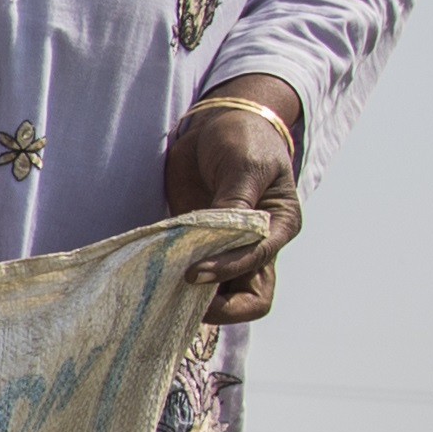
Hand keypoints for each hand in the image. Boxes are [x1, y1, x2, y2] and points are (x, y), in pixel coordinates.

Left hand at [165, 73, 303, 322]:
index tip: (193, 273)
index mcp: (279, 226)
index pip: (258, 264)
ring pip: (222, 294)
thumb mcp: (243, 165)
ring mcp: (230, 248)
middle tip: (182, 301)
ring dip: (196, 300)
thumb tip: (220, 236)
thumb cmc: (242, 138)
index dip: (226, 272)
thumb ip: (234, 203)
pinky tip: (153, 280)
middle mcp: (260, 244)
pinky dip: (176, 281)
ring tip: (163, 296)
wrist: (219, 122)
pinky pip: (194, 273)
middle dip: (221, 308)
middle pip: (251, 298)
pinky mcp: (201, 244)